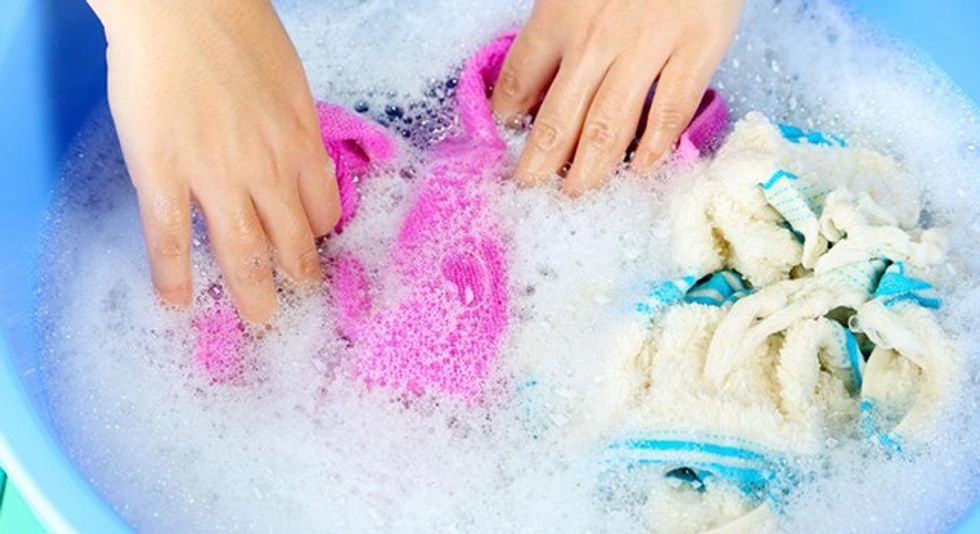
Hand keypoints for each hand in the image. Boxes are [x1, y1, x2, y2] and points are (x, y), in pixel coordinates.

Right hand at [89, 0, 338, 322]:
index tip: (311, 255)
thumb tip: (306, 160)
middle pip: (291, 246)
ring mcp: (216, 176)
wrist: (182, 5)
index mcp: (301, 144)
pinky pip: (172, 239)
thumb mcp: (290, 82)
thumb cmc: (237, 29)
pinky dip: (174, 279)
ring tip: (258, 325)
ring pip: (243, 255)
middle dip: (298, 285)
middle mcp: (268, 170)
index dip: (318, 240)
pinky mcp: (164, 173)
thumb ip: (297, 129)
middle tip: (298, 312)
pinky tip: (177, 305)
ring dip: (253, 298)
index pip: (323, 213)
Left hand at [491, 0, 743, 194]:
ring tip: (575, 193)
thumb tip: (531, 81)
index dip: (506, 115)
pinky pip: (671, 109)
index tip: (502, 139)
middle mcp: (597, 38)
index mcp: (560, 14)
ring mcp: (648, 47)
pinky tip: (640, 169)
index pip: (519, 78)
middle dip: (539, 161)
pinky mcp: (697, 49)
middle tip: (528, 187)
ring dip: (589, 168)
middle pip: (559, 118)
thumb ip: (553, 24)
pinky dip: (654, 145)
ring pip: (609, 125)